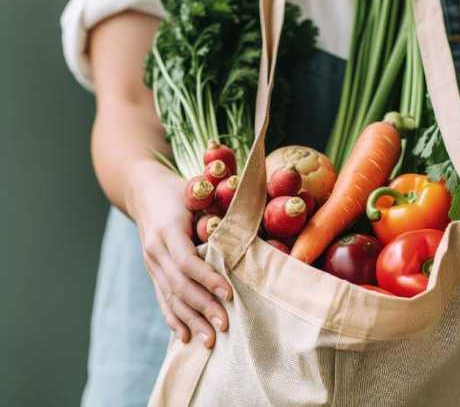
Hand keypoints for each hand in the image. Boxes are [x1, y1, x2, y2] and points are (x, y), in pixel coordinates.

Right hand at [126, 160, 232, 348]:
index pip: (187, 261)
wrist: (142, 189)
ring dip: (190, 320)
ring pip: (170, 296)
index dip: (208, 279)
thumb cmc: (178, 190)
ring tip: (209, 340)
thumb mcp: (195, 194)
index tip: (229, 293)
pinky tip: (185, 336)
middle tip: (225, 325)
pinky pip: (162, 298)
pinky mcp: (152, 271)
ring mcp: (150, 263)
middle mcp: (155, 250)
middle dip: (203, 307)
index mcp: (168, 230)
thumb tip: (244, 235)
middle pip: (179, 285)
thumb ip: (215, 214)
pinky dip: (174, 318)